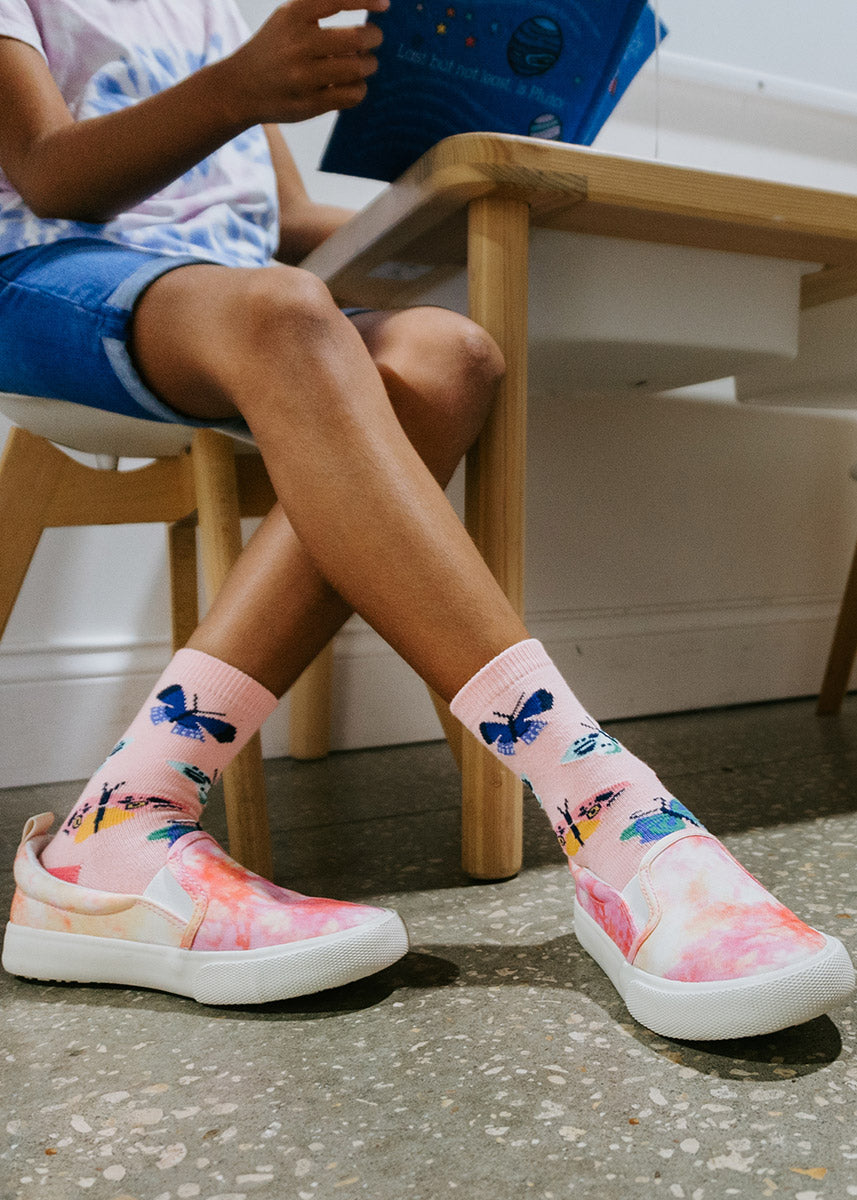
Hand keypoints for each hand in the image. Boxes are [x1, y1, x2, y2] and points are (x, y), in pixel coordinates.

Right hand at [224, 0, 387, 124]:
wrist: (240, 88)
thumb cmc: (272, 49)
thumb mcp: (287, 17)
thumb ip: (319, 7)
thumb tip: (364, 3)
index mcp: (294, 15)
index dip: (367, 0)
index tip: (386, 4)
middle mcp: (299, 44)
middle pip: (357, 39)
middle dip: (374, 38)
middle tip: (374, 40)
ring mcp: (304, 77)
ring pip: (358, 69)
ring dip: (369, 65)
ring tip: (365, 64)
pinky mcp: (310, 104)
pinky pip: (352, 95)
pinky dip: (360, 88)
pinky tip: (354, 84)